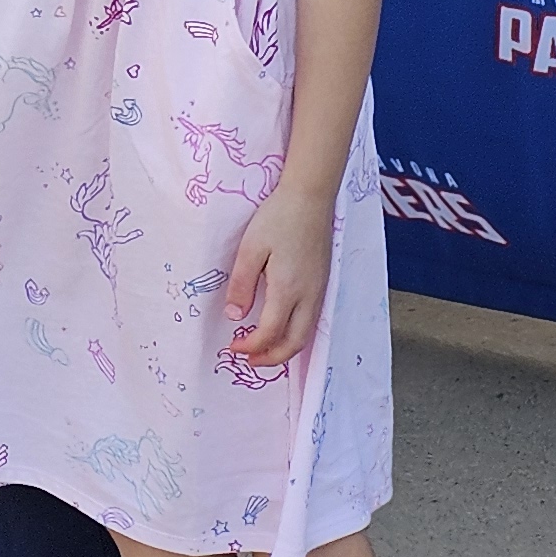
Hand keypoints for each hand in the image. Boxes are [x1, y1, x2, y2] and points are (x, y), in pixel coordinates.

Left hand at [224, 183, 333, 367]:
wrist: (310, 196)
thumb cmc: (278, 218)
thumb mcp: (250, 249)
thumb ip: (242, 285)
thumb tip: (235, 317)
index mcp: (288, 290)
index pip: (270, 333)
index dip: (250, 347)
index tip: (232, 346)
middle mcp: (308, 296)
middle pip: (295, 343)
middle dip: (272, 358)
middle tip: (249, 360)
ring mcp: (319, 290)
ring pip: (307, 334)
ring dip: (285, 347)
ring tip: (264, 348)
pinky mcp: (323, 281)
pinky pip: (312, 320)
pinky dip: (296, 333)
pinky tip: (282, 325)